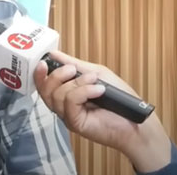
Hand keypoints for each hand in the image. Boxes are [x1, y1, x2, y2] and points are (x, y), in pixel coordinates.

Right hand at [33, 51, 170, 172]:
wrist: (136, 121)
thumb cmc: (119, 99)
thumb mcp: (96, 73)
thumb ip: (74, 64)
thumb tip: (54, 54)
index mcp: (66, 93)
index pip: (44, 84)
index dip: (40, 73)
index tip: (44, 61)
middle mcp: (64, 105)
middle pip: (46, 90)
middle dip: (57, 75)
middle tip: (73, 70)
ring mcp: (68, 115)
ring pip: (57, 95)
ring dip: (77, 83)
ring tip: (95, 80)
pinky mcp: (75, 123)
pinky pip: (70, 103)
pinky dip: (83, 91)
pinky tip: (99, 90)